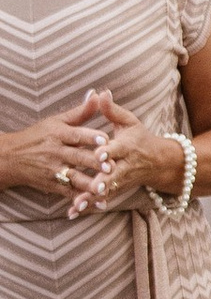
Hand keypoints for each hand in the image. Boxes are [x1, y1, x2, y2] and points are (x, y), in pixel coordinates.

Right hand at [0, 104, 122, 206]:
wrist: (11, 158)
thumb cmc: (38, 136)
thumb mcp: (56, 121)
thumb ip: (80, 112)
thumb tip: (97, 94)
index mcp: (59, 134)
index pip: (76, 135)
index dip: (90, 137)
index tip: (105, 139)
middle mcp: (56, 152)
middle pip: (78, 157)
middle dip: (94, 162)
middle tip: (112, 166)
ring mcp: (54, 170)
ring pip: (75, 178)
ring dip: (90, 184)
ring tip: (105, 188)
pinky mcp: (54, 185)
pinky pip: (70, 193)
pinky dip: (84, 200)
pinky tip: (99, 204)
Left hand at [62, 88, 175, 216]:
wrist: (160, 163)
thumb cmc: (140, 138)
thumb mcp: (129, 121)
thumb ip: (112, 109)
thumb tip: (100, 92)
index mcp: (127, 146)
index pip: (117, 149)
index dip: (109, 152)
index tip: (99, 154)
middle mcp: (125, 165)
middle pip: (113, 175)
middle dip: (102, 182)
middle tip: (91, 187)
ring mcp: (121, 180)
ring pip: (106, 190)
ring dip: (92, 198)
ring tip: (76, 205)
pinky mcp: (117, 190)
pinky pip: (102, 199)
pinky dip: (89, 205)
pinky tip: (73, 212)